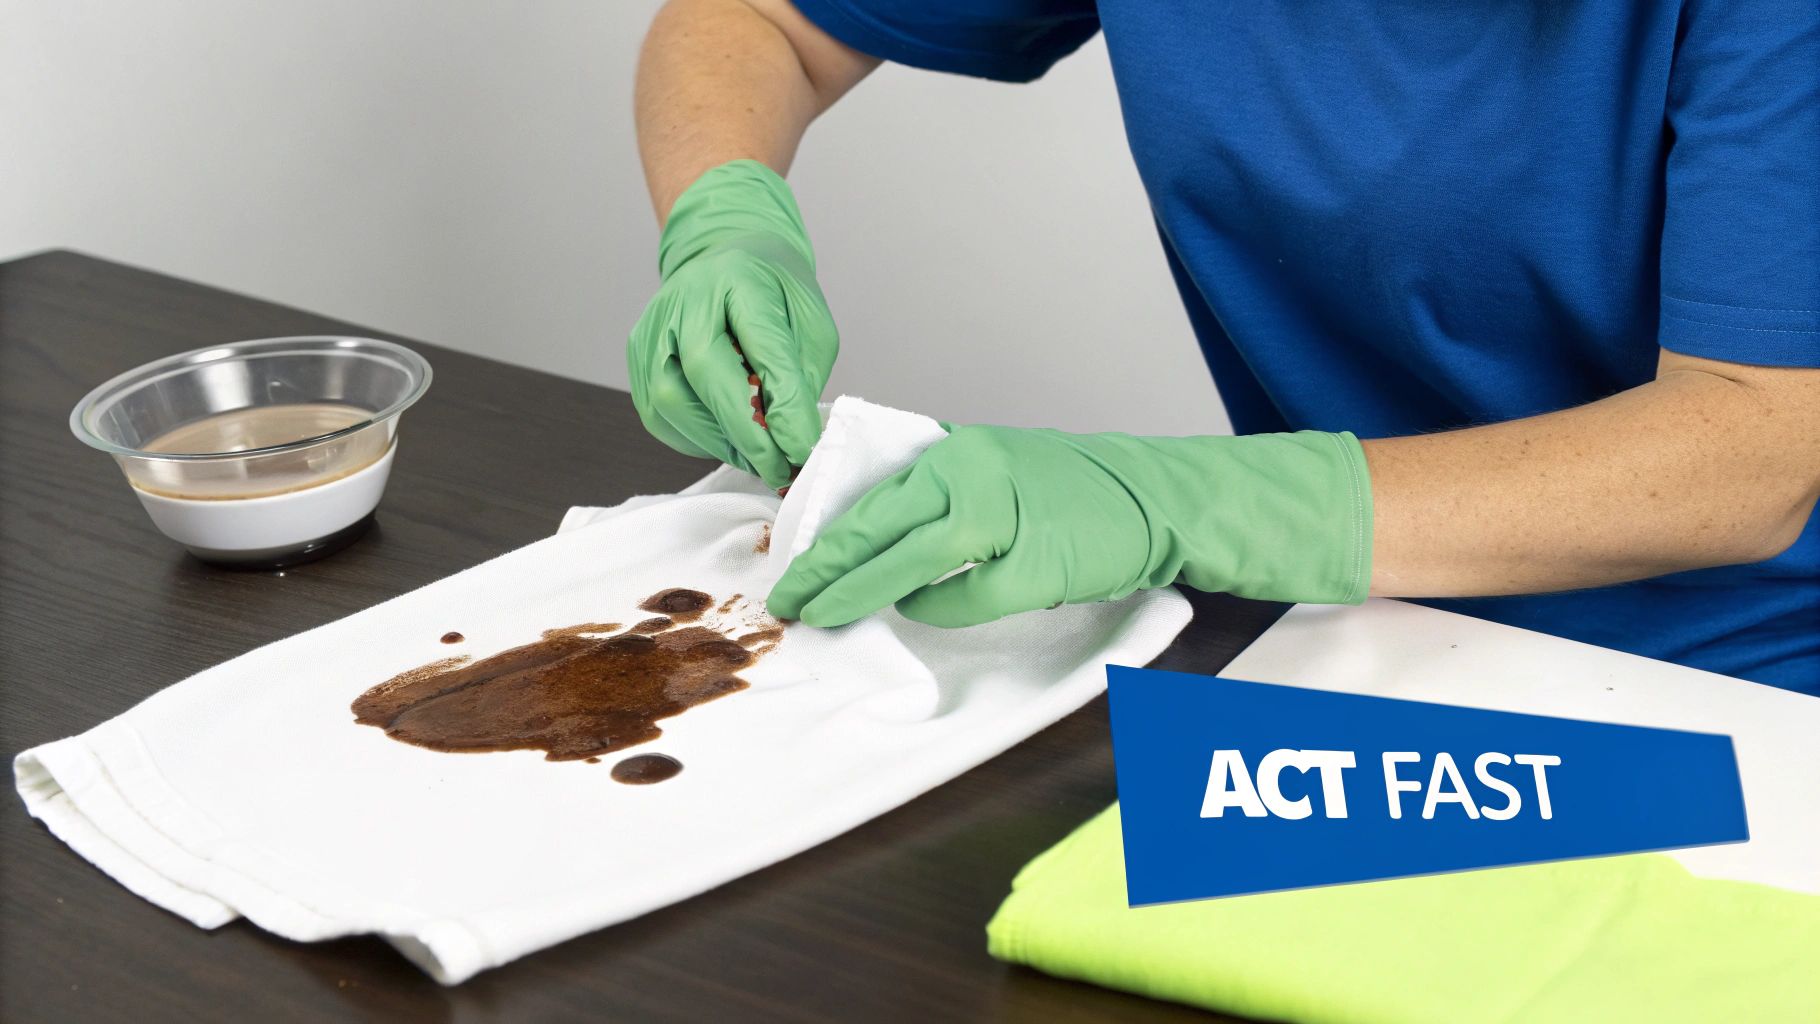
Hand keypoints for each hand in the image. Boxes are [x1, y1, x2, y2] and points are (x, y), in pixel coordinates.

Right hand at [629, 160, 837, 489]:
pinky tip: (727, 437)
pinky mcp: (637, 358)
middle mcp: (683, 300)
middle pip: (703, 376)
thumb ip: (802, 375)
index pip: (760, 347)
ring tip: (758, 454)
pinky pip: (660, 415)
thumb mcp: (810, 320)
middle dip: (746, 434)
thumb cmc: (772, 292)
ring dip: (720, 441)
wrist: (725, 259)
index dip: (782, 406)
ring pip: (673, 403)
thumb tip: (793, 438)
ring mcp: (652, 329)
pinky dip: (697, 438)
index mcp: (738, 278)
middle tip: (780, 467)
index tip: (803, 450)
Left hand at [767, 425, 1372, 627]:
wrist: (1154, 495)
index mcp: (958, 451)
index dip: (825, 537)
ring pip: (911, 560)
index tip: (791, 565)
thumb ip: (937, 493)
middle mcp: (976, 472)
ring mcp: (1007, 517)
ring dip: (863, 592)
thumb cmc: (1070, 490)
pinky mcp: (1038, 563)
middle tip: (789, 601)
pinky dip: (940, 607)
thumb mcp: (994, 470)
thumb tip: (868, 535)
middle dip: (826, 570)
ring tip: (829, 615)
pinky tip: (920, 610)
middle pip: (879, 527)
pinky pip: (969, 596)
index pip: (873, 497)